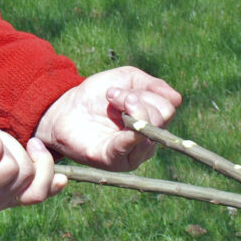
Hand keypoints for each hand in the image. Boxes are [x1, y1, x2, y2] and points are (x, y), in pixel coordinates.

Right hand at [0, 122, 64, 217]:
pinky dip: (50, 184)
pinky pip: (36, 196)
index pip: (11, 168)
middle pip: (27, 175)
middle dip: (18, 148)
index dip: (6, 145)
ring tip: (29, 145)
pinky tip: (61, 177)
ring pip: (38, 189)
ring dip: (39, 163)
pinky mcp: (5, 200)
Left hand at [34, 66, 180, 172]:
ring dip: (131, 109)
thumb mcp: (127, 79)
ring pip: (150, 131)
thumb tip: (176, 99)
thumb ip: (153, 85)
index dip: (148, 92)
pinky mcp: (113, 160)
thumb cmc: (96, 96)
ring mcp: (132, 153)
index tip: (121, 88)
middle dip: (138, 99)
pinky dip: (131, 133)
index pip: (167, 107)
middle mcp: (147, 140)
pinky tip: (121, 118)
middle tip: (112, 95)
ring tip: (110, 99)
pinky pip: (130, 147)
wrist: (64, 109)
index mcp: (152, 121)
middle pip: (162, 118)